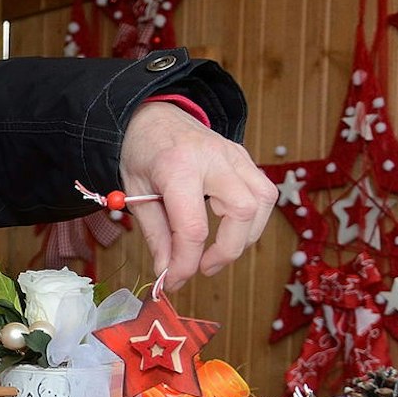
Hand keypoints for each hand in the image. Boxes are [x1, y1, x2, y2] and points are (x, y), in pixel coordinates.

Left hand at [119, 101, 275, 289]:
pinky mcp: (244, 157)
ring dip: (245, 235)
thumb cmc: (141, 153)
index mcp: (177, 167)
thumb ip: (155, 234)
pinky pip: (262, 192)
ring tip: (217, 251)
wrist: (151, 115)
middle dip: (227, 250)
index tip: (175, 281)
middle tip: (203, 268)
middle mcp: (212, 158)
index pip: (193, 226)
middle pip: (242, 210)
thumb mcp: (135, 194)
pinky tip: (228, 228)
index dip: (186, 263)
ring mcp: (234, 154)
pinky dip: (251, 218)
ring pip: (262, 200)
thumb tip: (168, 271)